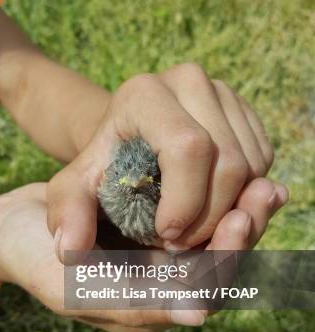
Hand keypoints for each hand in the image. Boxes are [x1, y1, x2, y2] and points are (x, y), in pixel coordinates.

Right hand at [0, 178, 286, 331]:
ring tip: (267, 185)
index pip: (201, 294)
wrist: (13, 229)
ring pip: (216, 245)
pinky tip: (249, 177)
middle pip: (219, 269)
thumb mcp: (69, 279)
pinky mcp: (159, 234)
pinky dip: (225, 202)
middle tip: (266, 195)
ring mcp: (161, 262)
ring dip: (244, 216)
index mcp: (142, 308)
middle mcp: (159, 289)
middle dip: (244, 234)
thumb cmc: (32, 254)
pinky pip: (203, 223)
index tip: (241, 220)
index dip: (226, 259)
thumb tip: (197, 316)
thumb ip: (126, 301)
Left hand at [47, 63, 273, 259]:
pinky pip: (264, 162)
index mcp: (145, 93)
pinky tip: (212, 206)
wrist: (129, 141)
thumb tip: (70, 250)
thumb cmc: (104, 167)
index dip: (186, 202)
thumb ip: (66, 214)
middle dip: (211, 217)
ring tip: (193, 227)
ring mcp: (223, 92)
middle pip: (229, 162)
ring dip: (230, 211)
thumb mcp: (73, 188)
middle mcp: (189, 81)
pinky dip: (245, 195)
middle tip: (181, 243)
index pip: (188, 148)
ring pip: (253, 166)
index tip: (167, 235)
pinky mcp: (245, 110)